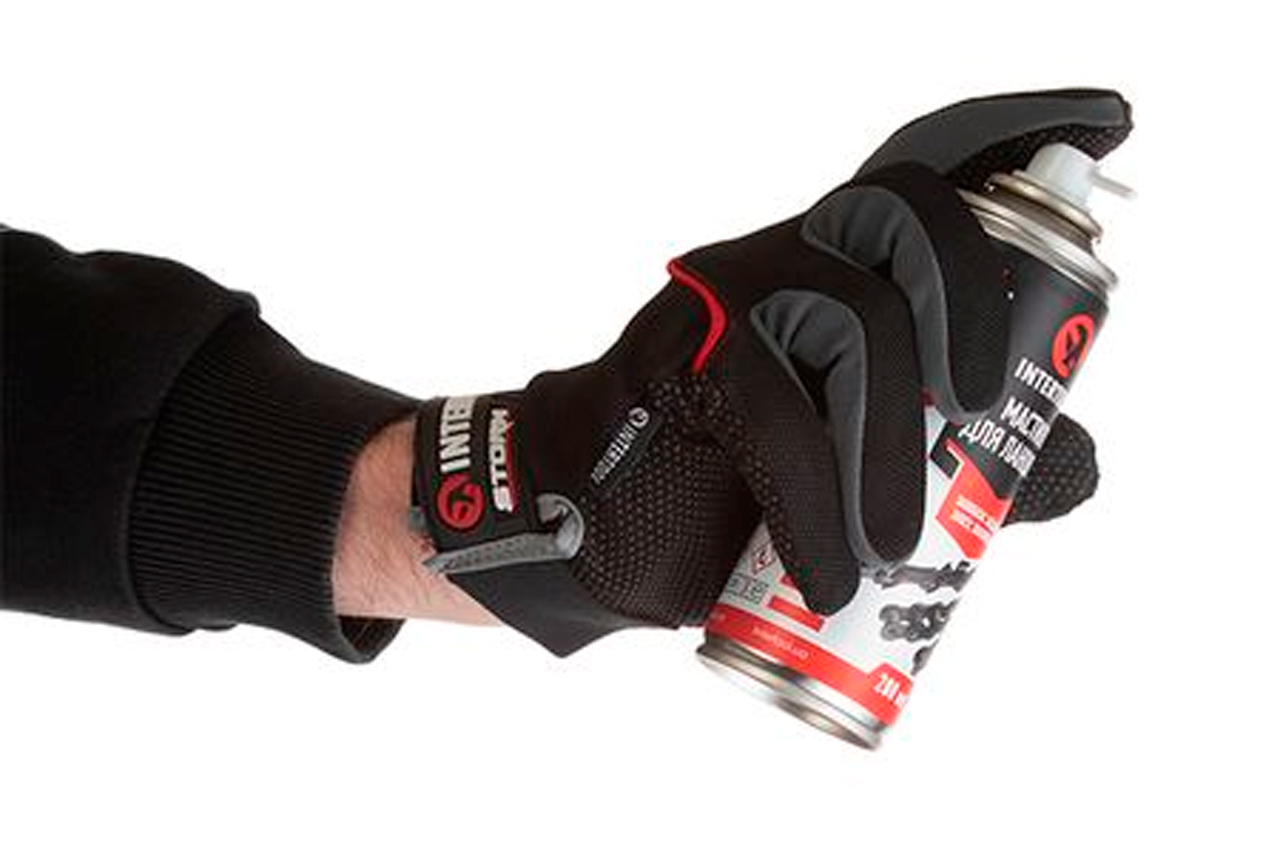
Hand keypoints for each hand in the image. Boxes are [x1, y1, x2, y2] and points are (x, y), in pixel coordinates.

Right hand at [411, 88, 1131, 655]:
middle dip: (965, 302)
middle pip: (899, 221)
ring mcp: (730, 295)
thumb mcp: (865, 485)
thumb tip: (1073, 460)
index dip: (1009, 134)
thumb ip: (963, 468)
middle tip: (984, 406)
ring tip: (894, 552)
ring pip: (849, 319)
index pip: (922, 185)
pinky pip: (776, 412)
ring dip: (888, 448)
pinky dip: (814, 504)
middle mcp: (787, 260)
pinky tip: (827, 573)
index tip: (1102, 120)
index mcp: (839, 275)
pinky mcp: (681, 350)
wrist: (594, 533)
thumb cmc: (724, 501)